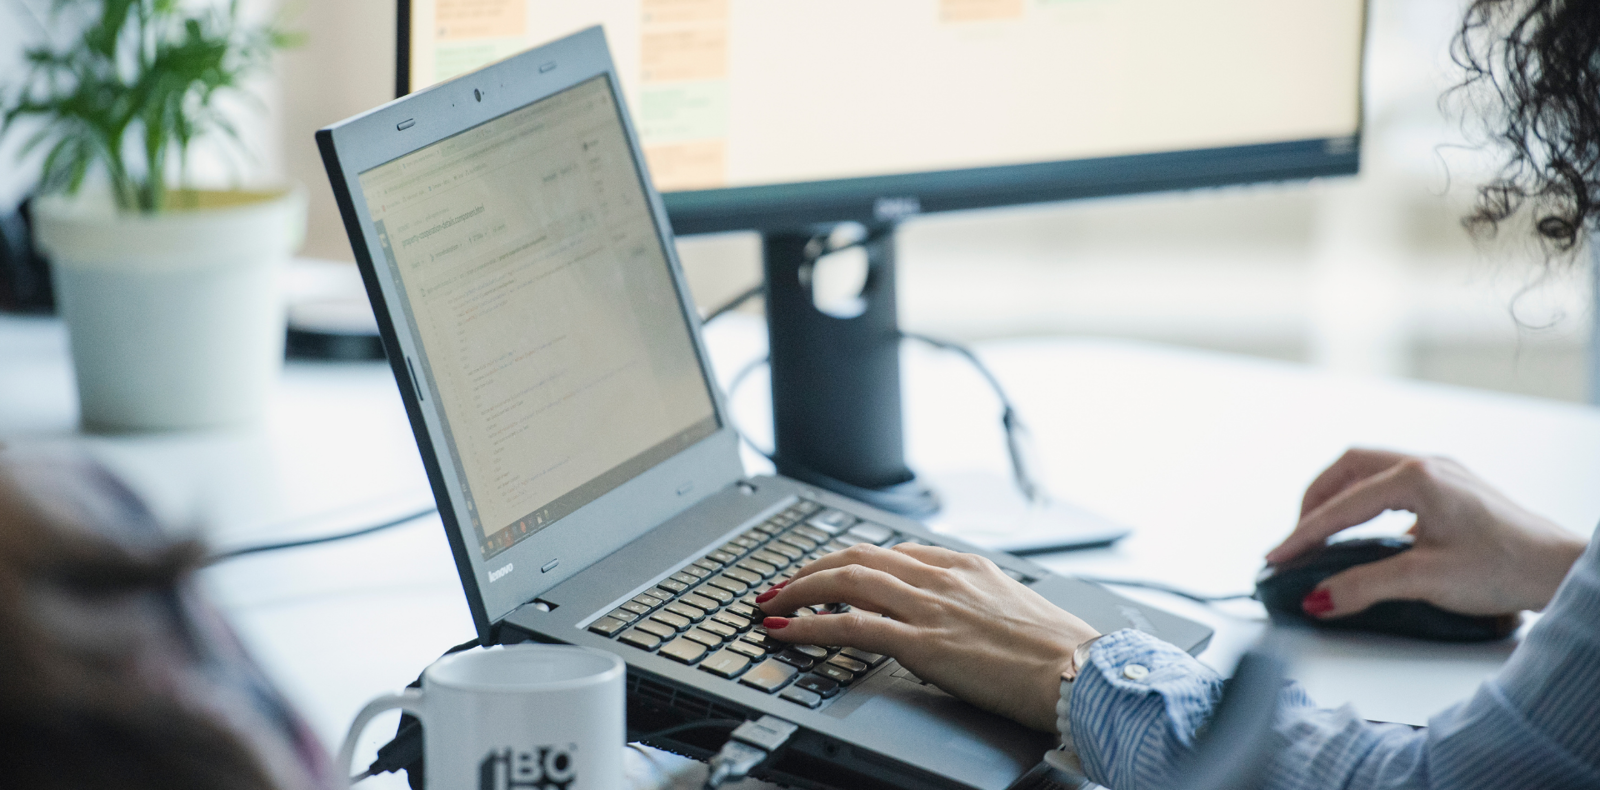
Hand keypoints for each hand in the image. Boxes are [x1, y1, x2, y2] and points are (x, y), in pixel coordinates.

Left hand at [756, 543, 1098, 731]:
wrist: (1082, 672)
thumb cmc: (1061, 654)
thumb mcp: (1015, 613)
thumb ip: (977, 609)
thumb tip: (953, 629)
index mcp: (967, 566)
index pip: (893, 552)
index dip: (850, 562)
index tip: (827, 574)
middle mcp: (942, 577)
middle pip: (858, 556)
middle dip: (810, 569)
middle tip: (779, 586)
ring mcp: (930, 607)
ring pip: (845, 581)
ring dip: (797, 590)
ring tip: (769, 604)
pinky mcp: (922, 643)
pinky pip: (850, 625)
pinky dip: (809, 625)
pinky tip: (784, 631)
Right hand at [1266, 448, 1586, 617]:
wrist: (1563, 569)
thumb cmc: (1508, 567)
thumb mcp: (1425, 580)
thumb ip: (1364, 586)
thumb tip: (1321, 597)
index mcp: (1417, 478)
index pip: (1342, 506)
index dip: (1303, 534)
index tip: (1277, 556)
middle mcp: (1428, 465)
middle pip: (1348, 468)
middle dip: (1314, 502)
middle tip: (1296, 538)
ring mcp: (1443, 473)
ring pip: (1370, 470)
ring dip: (1339, 498)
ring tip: (1321, 531)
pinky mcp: (1453, 488)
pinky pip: (1392, 483)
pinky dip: (1366, 501)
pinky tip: (1367, 532)